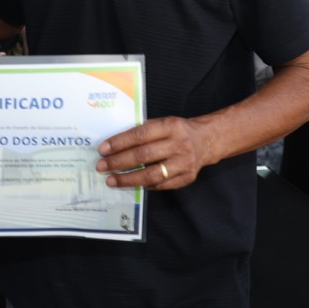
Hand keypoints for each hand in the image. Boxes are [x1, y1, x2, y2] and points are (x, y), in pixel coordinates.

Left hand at [95, 116, 212, 190]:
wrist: (207, 140)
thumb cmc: (178, 131)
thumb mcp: (163, 122)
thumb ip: (144, 131)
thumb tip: (115, 144)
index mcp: (170, 126)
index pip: (140, 135)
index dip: (119, 143)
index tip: (102, 149)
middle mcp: (179, 144)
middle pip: (143, 156)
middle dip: (118, 162)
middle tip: (101, 167)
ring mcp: (184, 163)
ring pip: (151, 174)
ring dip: (128, 179)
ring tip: (112, 180)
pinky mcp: (187, 178)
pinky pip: (161, 185)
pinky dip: (144, 185)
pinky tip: (131, 184)